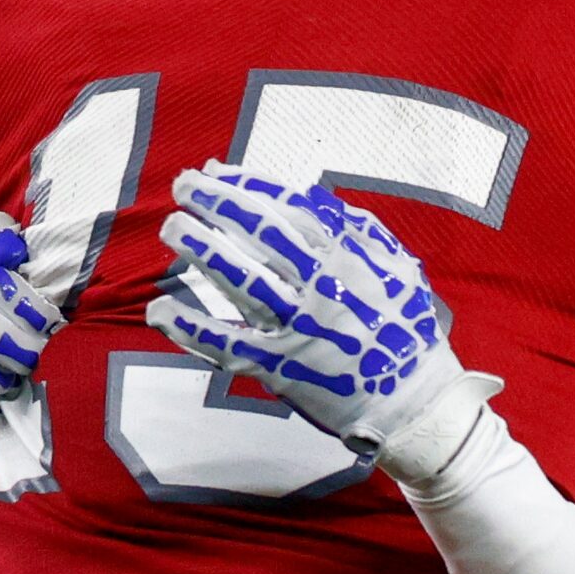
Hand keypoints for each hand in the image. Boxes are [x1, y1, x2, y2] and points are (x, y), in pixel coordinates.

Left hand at [147, 166, 491, 466]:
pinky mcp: (279, 368)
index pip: (290, 207)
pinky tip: (160, 310)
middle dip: (217, 203)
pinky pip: (227, 343)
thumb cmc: (405, 330)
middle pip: (261, 234)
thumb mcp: (397, 266)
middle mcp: (323, 288)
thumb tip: (310, 193)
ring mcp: (298, 329)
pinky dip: (190, 328)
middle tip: (183, 184)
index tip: (215, 170)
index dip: (248, 184)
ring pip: (242, 280)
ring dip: (201, 251)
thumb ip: (358, 228)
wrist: (414, 403)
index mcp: (351, 258)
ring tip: (172, 228)